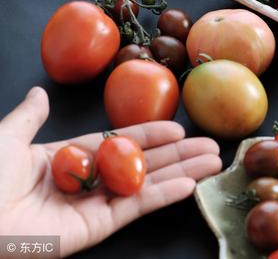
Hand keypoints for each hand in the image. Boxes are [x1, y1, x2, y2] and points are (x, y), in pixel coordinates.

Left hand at [0, 87, 222, 256]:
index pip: (119, 142)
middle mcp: (88, 181)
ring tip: (213, 162)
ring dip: (183, 172)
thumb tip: (40, 93)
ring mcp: (94, 206)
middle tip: (210, 146)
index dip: (150, 134)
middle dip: (178, 154)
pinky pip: (136, 207)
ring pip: (147, 185)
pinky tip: (189, 183)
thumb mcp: (8, 138)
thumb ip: (30, 118)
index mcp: (68, 158)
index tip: (177, 127)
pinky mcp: (96, 228)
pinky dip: (164, 195)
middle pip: (143, 163)